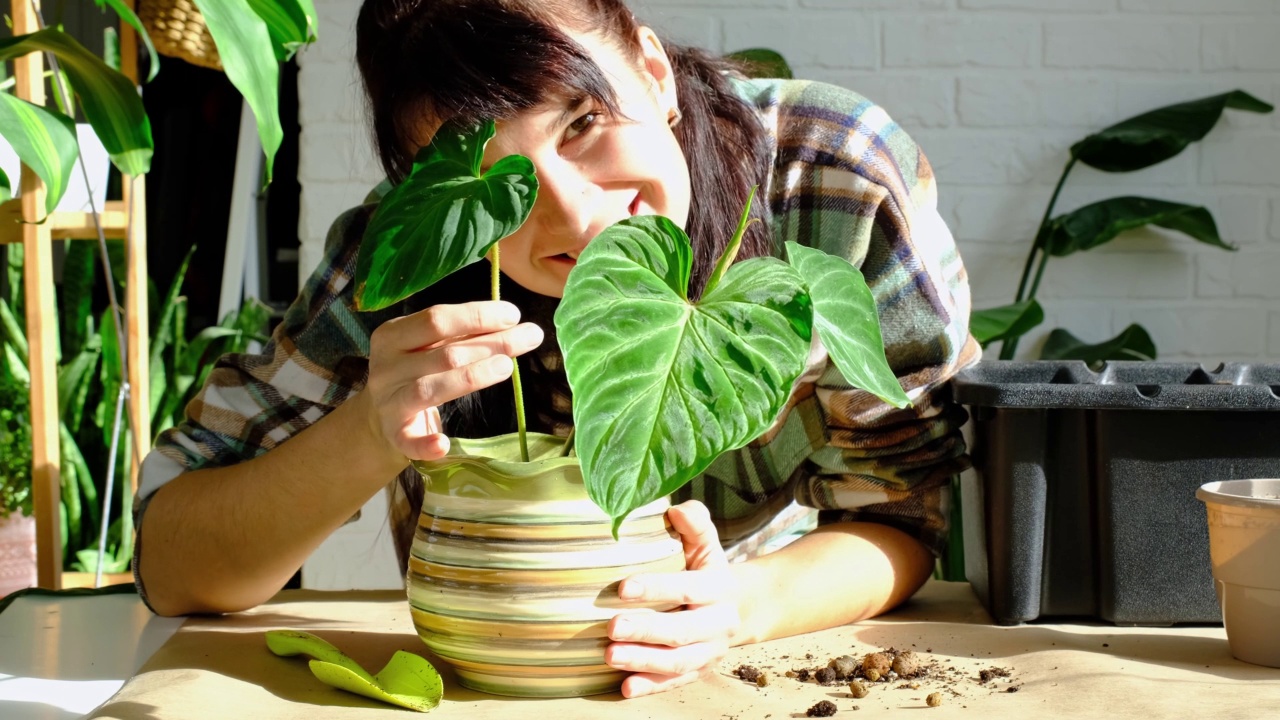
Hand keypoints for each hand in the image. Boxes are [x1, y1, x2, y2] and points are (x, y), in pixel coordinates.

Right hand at [362, 301, 542, 462]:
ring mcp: (388, 403)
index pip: (436, 320)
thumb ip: (460, 334)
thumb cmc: (415, 371)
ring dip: (471, 377)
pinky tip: (444, 443)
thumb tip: (511, 321)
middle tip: (529, 337)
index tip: (513, 314)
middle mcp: (386, 367)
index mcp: (391, 335)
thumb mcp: (427, 346)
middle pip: (442, 353)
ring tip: (507, 367)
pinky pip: (410, 441)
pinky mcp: (395, 435)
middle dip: (490, 343)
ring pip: (430, 389)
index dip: (476, 315)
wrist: (380, 416)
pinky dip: (426, 444)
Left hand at [605, 500, 740, 697]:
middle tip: (611, 627)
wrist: (740, 608)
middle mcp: (718, 623)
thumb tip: (674, 509)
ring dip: (643, 660)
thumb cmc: (708, 569)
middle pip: (682, 631)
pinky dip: (651, 686)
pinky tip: (625, 687)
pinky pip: (675, 682)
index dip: (657, 588)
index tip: (623, 588)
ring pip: (678, 662)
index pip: (688, 587)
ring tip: (610, 655)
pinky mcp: (699, 671)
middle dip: (646, 630)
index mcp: (718, 588)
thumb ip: (694, 523)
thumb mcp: (706, 544)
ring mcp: (710, 651)